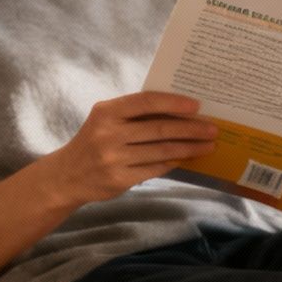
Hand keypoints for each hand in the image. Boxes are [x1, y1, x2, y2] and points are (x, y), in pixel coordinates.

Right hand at [40, 92, 216, 205]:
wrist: (68, 175)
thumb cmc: (94, 142)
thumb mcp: (106, 120)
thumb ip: (134, 115)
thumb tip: (178, 111)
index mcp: (106, 112)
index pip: (146, 102)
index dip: (174, 103)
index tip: (197, 106)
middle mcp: (108, 134)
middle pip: (160, 129)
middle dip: (191, 129)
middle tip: (213, 129)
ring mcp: (114, 158)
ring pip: (162, 151)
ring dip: (189, 148)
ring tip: (208, 145)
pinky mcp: (120, 179)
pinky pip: (155, 168)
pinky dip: (173, 162)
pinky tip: (187, 159)